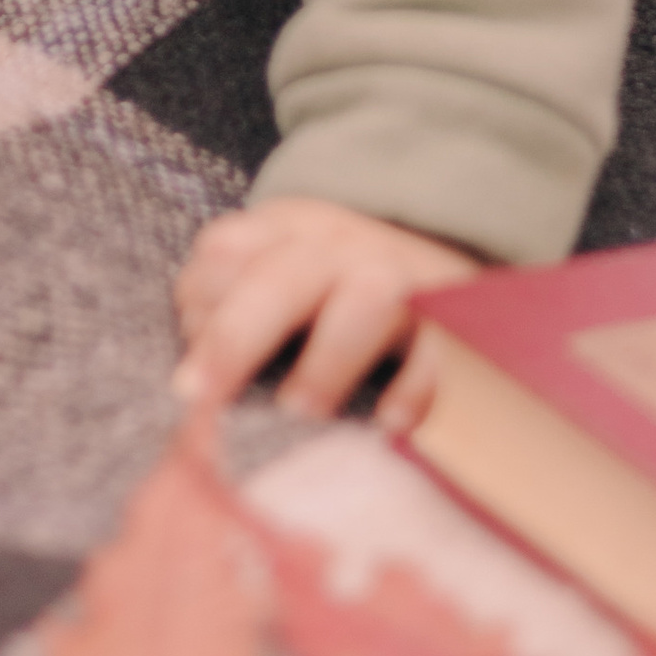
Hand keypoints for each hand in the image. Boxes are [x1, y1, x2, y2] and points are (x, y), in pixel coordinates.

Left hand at [172, 199, 480, 426]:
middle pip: (283, 277)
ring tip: (300, 414)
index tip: (189, 378)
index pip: (225, 251)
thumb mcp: (287, 285)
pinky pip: (439, 351)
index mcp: (290, 229)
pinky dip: (414, 387)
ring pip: (366, 299)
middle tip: (207, 401)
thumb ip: (237, 311)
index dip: (200, 309)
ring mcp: (405, 277)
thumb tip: (191, 387)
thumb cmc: (346, 303)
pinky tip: (389, 425)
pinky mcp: (457, 320)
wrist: (467, 286)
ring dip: (327, 360)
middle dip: (237, 338)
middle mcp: (344, 244)